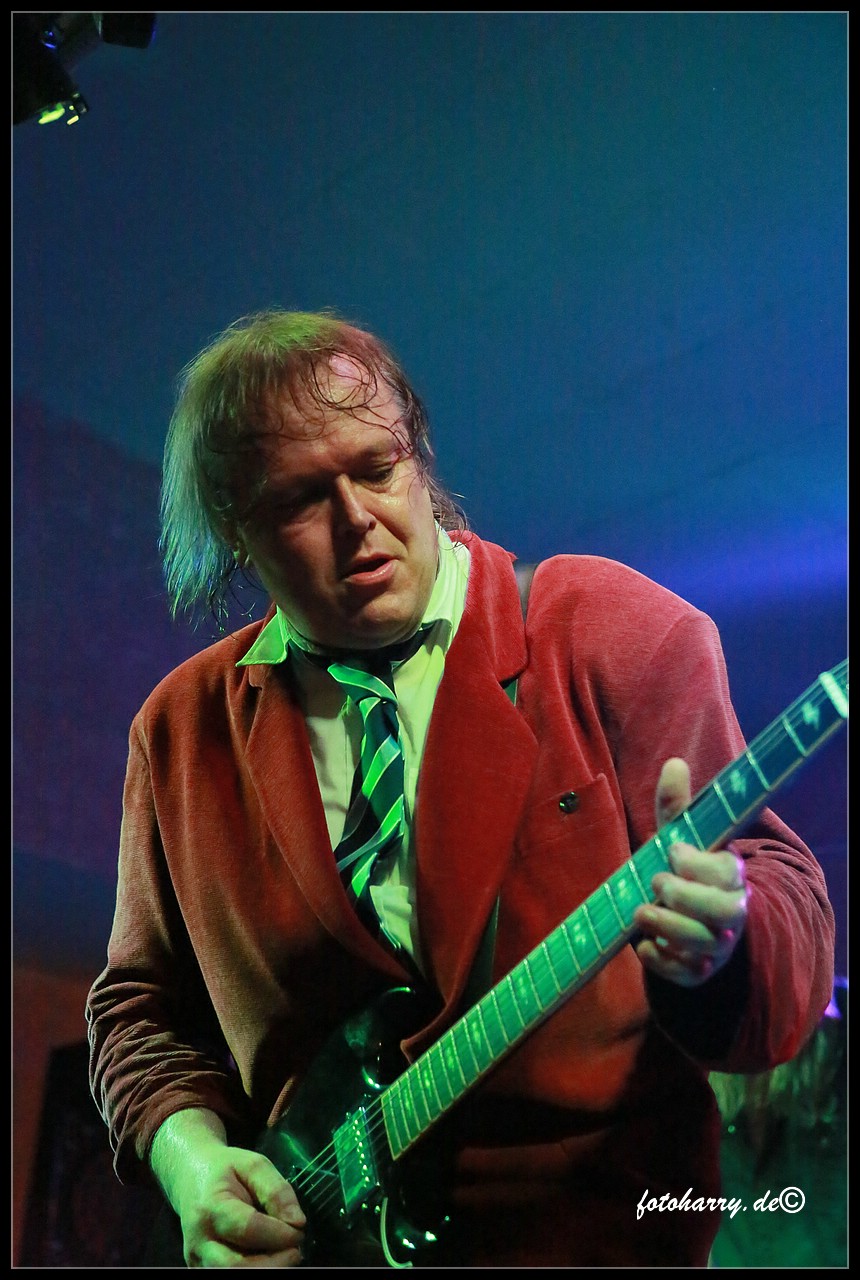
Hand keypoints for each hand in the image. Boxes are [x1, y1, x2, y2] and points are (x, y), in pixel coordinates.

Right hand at [151, 1109, 305, 1266]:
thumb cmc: (225, 1170)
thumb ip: (277, 1191)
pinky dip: (255, 1269)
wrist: (190, 1177)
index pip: (248, 1229)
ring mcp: (196, 1259)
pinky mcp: (199, 1269)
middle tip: (296, 1250)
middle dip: (275, 1263)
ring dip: (267, 1269)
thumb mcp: (254, 1165)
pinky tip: (269, 1258)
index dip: (279, 1235)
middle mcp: (198, 1240)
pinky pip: (229, 1277)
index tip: (299, 1230)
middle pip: (237, 1267)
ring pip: (232, 1277)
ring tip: (285, 1254)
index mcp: (211, 1207)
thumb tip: (297, 1222)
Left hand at [633, 757, 748, 987]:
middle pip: (720, 910)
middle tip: (656, 882)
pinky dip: (660, 959)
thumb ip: (676, 807)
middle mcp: (731, 912)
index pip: (726, 871)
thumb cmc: (683, 872)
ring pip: (702, 943)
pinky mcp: (699, 972)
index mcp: (730, 875)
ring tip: (641, 910)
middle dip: (681, 894)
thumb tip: (674, 763)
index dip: (696, 862)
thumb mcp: (679, 838)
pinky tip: (644, 944)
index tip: (673, 850)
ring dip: (666, 925)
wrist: (689, 921)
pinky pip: (685, 974)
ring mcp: (718, 945)